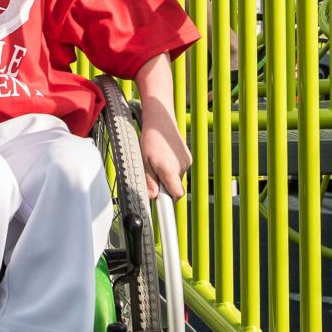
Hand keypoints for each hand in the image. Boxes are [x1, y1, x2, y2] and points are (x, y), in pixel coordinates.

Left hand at [131, 55, 190, 199]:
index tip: (165, 212)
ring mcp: (187, 161)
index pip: (176, 195)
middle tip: (152, 172)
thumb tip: (152, 196)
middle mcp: (182, 166)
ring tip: (157, 160)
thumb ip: (149, 180)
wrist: (161, 118)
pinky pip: (180, 170)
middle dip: (164, 185)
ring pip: (177, 179)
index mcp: (169, 169)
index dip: (170, 202)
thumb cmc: (150, 138)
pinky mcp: (188, 157)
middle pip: (175, 187)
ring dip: (167, 175)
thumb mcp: (143, 161)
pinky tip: (164, 156)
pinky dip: (172, 168)